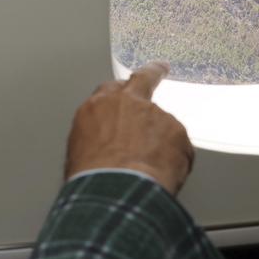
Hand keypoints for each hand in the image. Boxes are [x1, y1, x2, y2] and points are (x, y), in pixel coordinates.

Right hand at [64, 61, 193, 194]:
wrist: (115, 190)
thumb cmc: (92, 177)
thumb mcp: (79, 152)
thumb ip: (97, 135)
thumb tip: (104, 146)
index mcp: (98, 107)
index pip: (111, 89)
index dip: (120, 93)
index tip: (126, 94)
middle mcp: (127, 103)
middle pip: (142, 80)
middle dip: (151, 74)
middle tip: (160, 69)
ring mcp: (155, 115)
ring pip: (162, 122)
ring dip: (161, 139)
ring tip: (152, 168)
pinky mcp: (177, 131)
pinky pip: (179, 145)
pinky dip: (174, 157)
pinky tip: (164, 174)